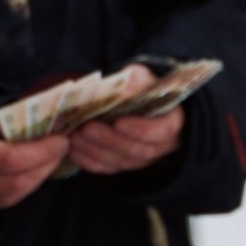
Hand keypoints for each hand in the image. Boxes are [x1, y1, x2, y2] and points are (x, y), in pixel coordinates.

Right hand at [0, 116, 72, 208]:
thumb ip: (1, 117)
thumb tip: (38, 118)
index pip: (10, 160)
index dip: (40, 152)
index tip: (61, 138)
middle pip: (14, 181)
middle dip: (45, 165)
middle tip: (62, 145)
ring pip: (11, 194)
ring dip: (38, 176)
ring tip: (53, 156)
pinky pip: (3, 199)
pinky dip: (25, 185)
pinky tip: (35, 170)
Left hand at [65, 65, 183, 175]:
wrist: (134, 99)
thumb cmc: (141, 86)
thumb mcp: (141, 76)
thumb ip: (135, 80)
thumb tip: (124, 90)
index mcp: (172, 120)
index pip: (163, 131)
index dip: (141, 130)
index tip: (119, 122)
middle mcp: (161, 145)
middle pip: (138, 150)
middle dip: (110, 140)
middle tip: (87, 128)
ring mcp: (142, 158)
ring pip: (121, 162)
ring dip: (95, 151)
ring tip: (75, 137)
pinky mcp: (123, 164)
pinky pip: (108, 168)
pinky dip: (89, 161)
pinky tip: (73, 150)